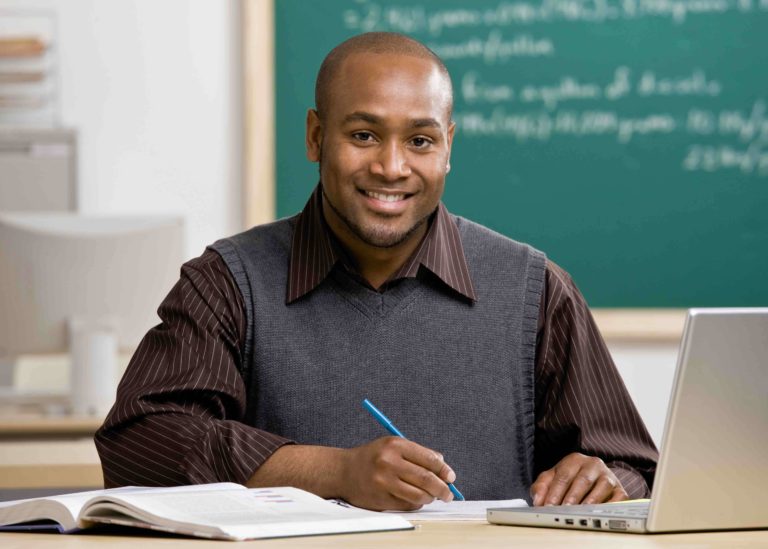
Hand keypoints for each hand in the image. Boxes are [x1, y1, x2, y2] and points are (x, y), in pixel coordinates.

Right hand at [339, 437, 456, 510]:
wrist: (343, 471)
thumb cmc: (373, 457)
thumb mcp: (393, 446)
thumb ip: (418, 453)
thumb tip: (443, 467)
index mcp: (395, 445)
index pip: (429, 459)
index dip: (444, 470)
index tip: (451, 477)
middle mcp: (389, 462)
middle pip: (426, 479)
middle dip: (442, 489)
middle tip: (448, 493)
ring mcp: (384, 482)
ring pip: (419, 495)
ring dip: (430, 498)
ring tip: (431, 496)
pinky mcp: (380, 498)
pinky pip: (407, 504)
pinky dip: (416, 503)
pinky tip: (414, 498)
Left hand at [530, 452, 627, 505]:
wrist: (597, 479)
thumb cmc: (571, 479)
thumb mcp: (553, 478)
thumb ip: (541, 487)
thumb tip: (538, 500)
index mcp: (575, 460)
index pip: (563, 475)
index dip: (555, 492)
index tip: (548, 506)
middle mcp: (593, 465)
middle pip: (582, 480)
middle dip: (571, 498)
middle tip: (563, 511)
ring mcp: (608, 477)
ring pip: (601, 487)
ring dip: (589, 502)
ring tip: (579, 514)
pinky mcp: (620, 490)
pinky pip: (617, 499)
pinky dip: (608, 506)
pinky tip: (598, 515)